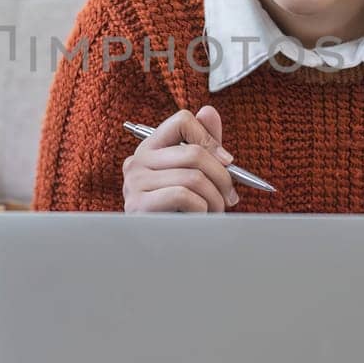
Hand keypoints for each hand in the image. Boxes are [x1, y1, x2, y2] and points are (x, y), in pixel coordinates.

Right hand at [123, 105, 238, 212]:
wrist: (165, 251)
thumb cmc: (182, 211)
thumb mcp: (195, 174)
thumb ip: (203, 144)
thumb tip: (209, 111)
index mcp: (150, 148)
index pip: (182, 120)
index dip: (210, 137)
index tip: (227, 161)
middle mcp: (137, 161)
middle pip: (193, 152)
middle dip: (222, 177)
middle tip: (230, 196)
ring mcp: (134, 183)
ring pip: (193, 177)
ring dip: (215, 198)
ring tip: (216, 211)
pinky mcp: (138, 205)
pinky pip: (183, 196)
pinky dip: (201, 209)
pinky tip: (199, 219)